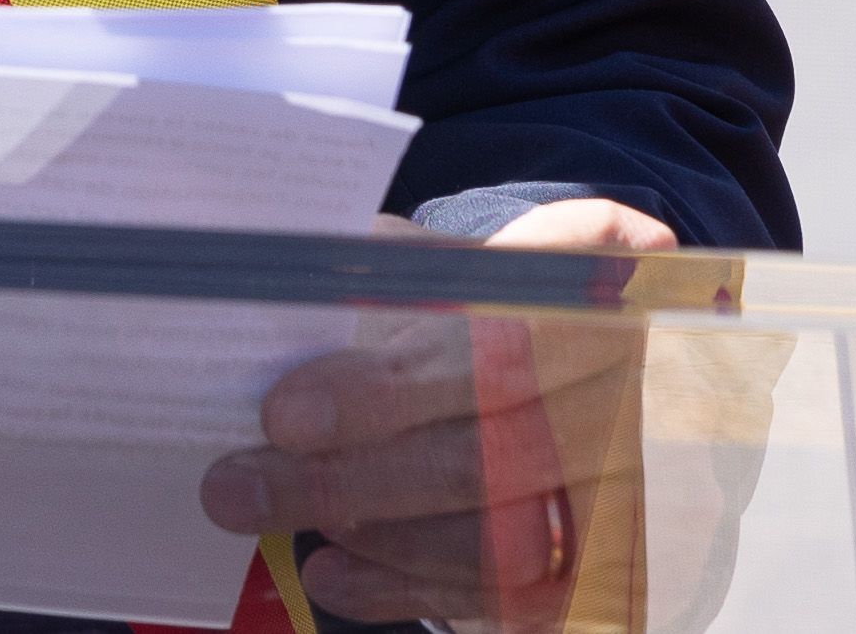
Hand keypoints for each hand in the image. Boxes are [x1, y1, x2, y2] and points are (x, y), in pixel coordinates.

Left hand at [201, 200, 674, 629]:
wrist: (596, 353)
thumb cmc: (494, 297)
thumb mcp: (452, 256)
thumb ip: (384, 270)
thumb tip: (272, 291)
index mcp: (586, 304)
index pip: (488, 352)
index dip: (385, 391)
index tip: (283, 414)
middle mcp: (620, 402)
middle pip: (478, 463)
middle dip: (341, 481)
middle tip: (233, 489)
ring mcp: (622, 493)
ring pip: (493, 544)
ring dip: (368, 537)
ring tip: (268, 513)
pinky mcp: (606, 565)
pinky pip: (507, 601)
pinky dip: (407, 590)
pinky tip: (334, 572)